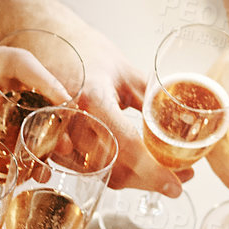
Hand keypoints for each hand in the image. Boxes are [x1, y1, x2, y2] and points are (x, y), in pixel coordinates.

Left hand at [0, 25, 66, 160]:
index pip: (19, 62)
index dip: (47, 83)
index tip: (69, 106)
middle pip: (24, 88)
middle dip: (45, 119)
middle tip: (62, 151)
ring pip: (10, 107)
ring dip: (25, 136)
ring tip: (40, 171)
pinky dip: (1, 143)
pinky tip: (9, 169)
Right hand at [64, 22, 185, 196]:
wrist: (45, 43)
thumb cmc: (85, 52)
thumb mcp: (125, 72)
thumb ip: (152, 98)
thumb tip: (183, 121)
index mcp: (92, 99)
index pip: (128, 147)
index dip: (154, 171)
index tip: (176, 185)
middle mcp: (71, 121)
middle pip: (115, 170)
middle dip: (151, 180)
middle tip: (180, 178)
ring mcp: (57, 135)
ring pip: (100, 176)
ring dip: (134, 181)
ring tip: (161, 172)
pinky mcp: (51, 144)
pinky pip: (85, 171)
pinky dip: (112, 174)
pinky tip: (131, 168)